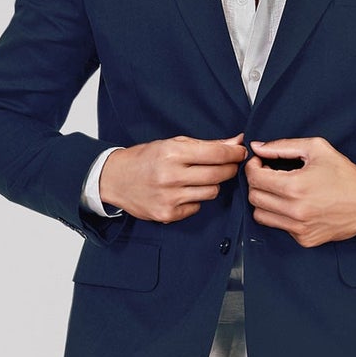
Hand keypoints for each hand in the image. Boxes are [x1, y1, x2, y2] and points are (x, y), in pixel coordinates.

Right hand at [99, 132, 246, 221]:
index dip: (234, 153)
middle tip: (228, 165)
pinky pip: (197, 207)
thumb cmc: (145, 159)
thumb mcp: (172, 143)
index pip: (216, 153)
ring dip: (211, 185)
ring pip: (212, 192)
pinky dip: (195, 200)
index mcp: (172, 153)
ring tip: (198, 179)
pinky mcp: (168, 214)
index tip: (241, 152)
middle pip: (219, 174)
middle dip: (229, 168)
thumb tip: (236, 141)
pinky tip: (183, 192)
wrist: (115, 179)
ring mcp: (169, 197)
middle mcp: (171, 176)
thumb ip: (205, 145)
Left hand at [245, 136, 355, 245]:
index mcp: (295, 186)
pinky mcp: (304, 239)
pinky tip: (294, 205)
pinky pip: (279, 227)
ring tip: (278, 191)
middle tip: (268, 175)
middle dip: (256, 183)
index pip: (254, 178)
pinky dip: (280, 215)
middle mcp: (294, 210)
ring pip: (261, 216)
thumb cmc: (346, 174)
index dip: (252, 167)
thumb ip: (283, 146)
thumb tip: (258, 147)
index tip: (259, 163)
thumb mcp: (317, 149)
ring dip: (264, 201)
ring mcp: (299, 228)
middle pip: (254, 197)